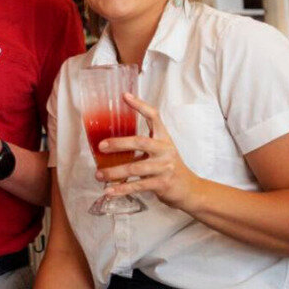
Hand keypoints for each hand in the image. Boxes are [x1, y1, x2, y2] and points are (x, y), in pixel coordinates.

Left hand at [95, 93, 203, 211]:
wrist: (189, 190)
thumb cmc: (169, 168)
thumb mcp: (161, 150)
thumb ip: (143, 144)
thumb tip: (111, 143)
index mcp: (163, 138)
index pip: (154, 116)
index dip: (140, 105)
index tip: (125, 96)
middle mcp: (165, 150)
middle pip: (140, 142)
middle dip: (118, 143)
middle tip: (101, 146)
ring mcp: (164, 167)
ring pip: (135, 168)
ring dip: (114, 172)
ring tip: (98, 175)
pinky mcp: (162, 183)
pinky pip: (138, 186)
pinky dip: (122, 189)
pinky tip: (109, 191)